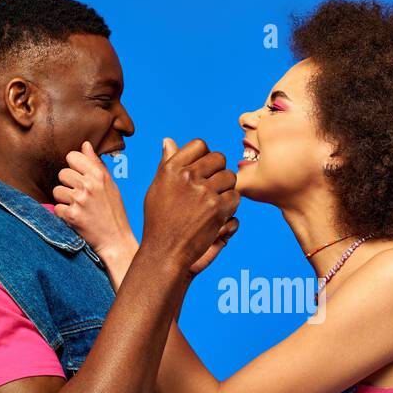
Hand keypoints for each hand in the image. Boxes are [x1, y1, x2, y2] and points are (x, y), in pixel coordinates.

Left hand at [53, 142, 138, 263]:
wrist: (115, 240)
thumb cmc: (113, 212)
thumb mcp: (110, 185)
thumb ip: (95, 164)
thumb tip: (85, 145)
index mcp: (99, 175)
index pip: (72, 156)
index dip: (74, 167)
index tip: (81, 178)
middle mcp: (89, 185)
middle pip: (63, 173)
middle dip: (69, 185)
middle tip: (82, 198)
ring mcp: (80, 200)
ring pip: (57, 190)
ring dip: (65, 200)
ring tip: (79, 208)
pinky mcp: (71, 215)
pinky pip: (57, 207)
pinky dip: (64, 214)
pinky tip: (77, 218)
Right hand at [141, 137, 239, 274]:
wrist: (166, 251)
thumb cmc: (160, 221)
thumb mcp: (157, 189)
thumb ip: (167, 163)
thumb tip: (169, 140)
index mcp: (171, 168)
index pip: (200, 145)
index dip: (205, 156)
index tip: (204, 170)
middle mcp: (187, 176)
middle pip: (219, 158)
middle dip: (219, 172)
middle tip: (212, 188)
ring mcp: (204, 191)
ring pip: (230, 177)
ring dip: (226, 190)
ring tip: (214, 203)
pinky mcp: (218, 208)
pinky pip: (235, 196)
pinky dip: (231, 206)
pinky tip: (218, 214)